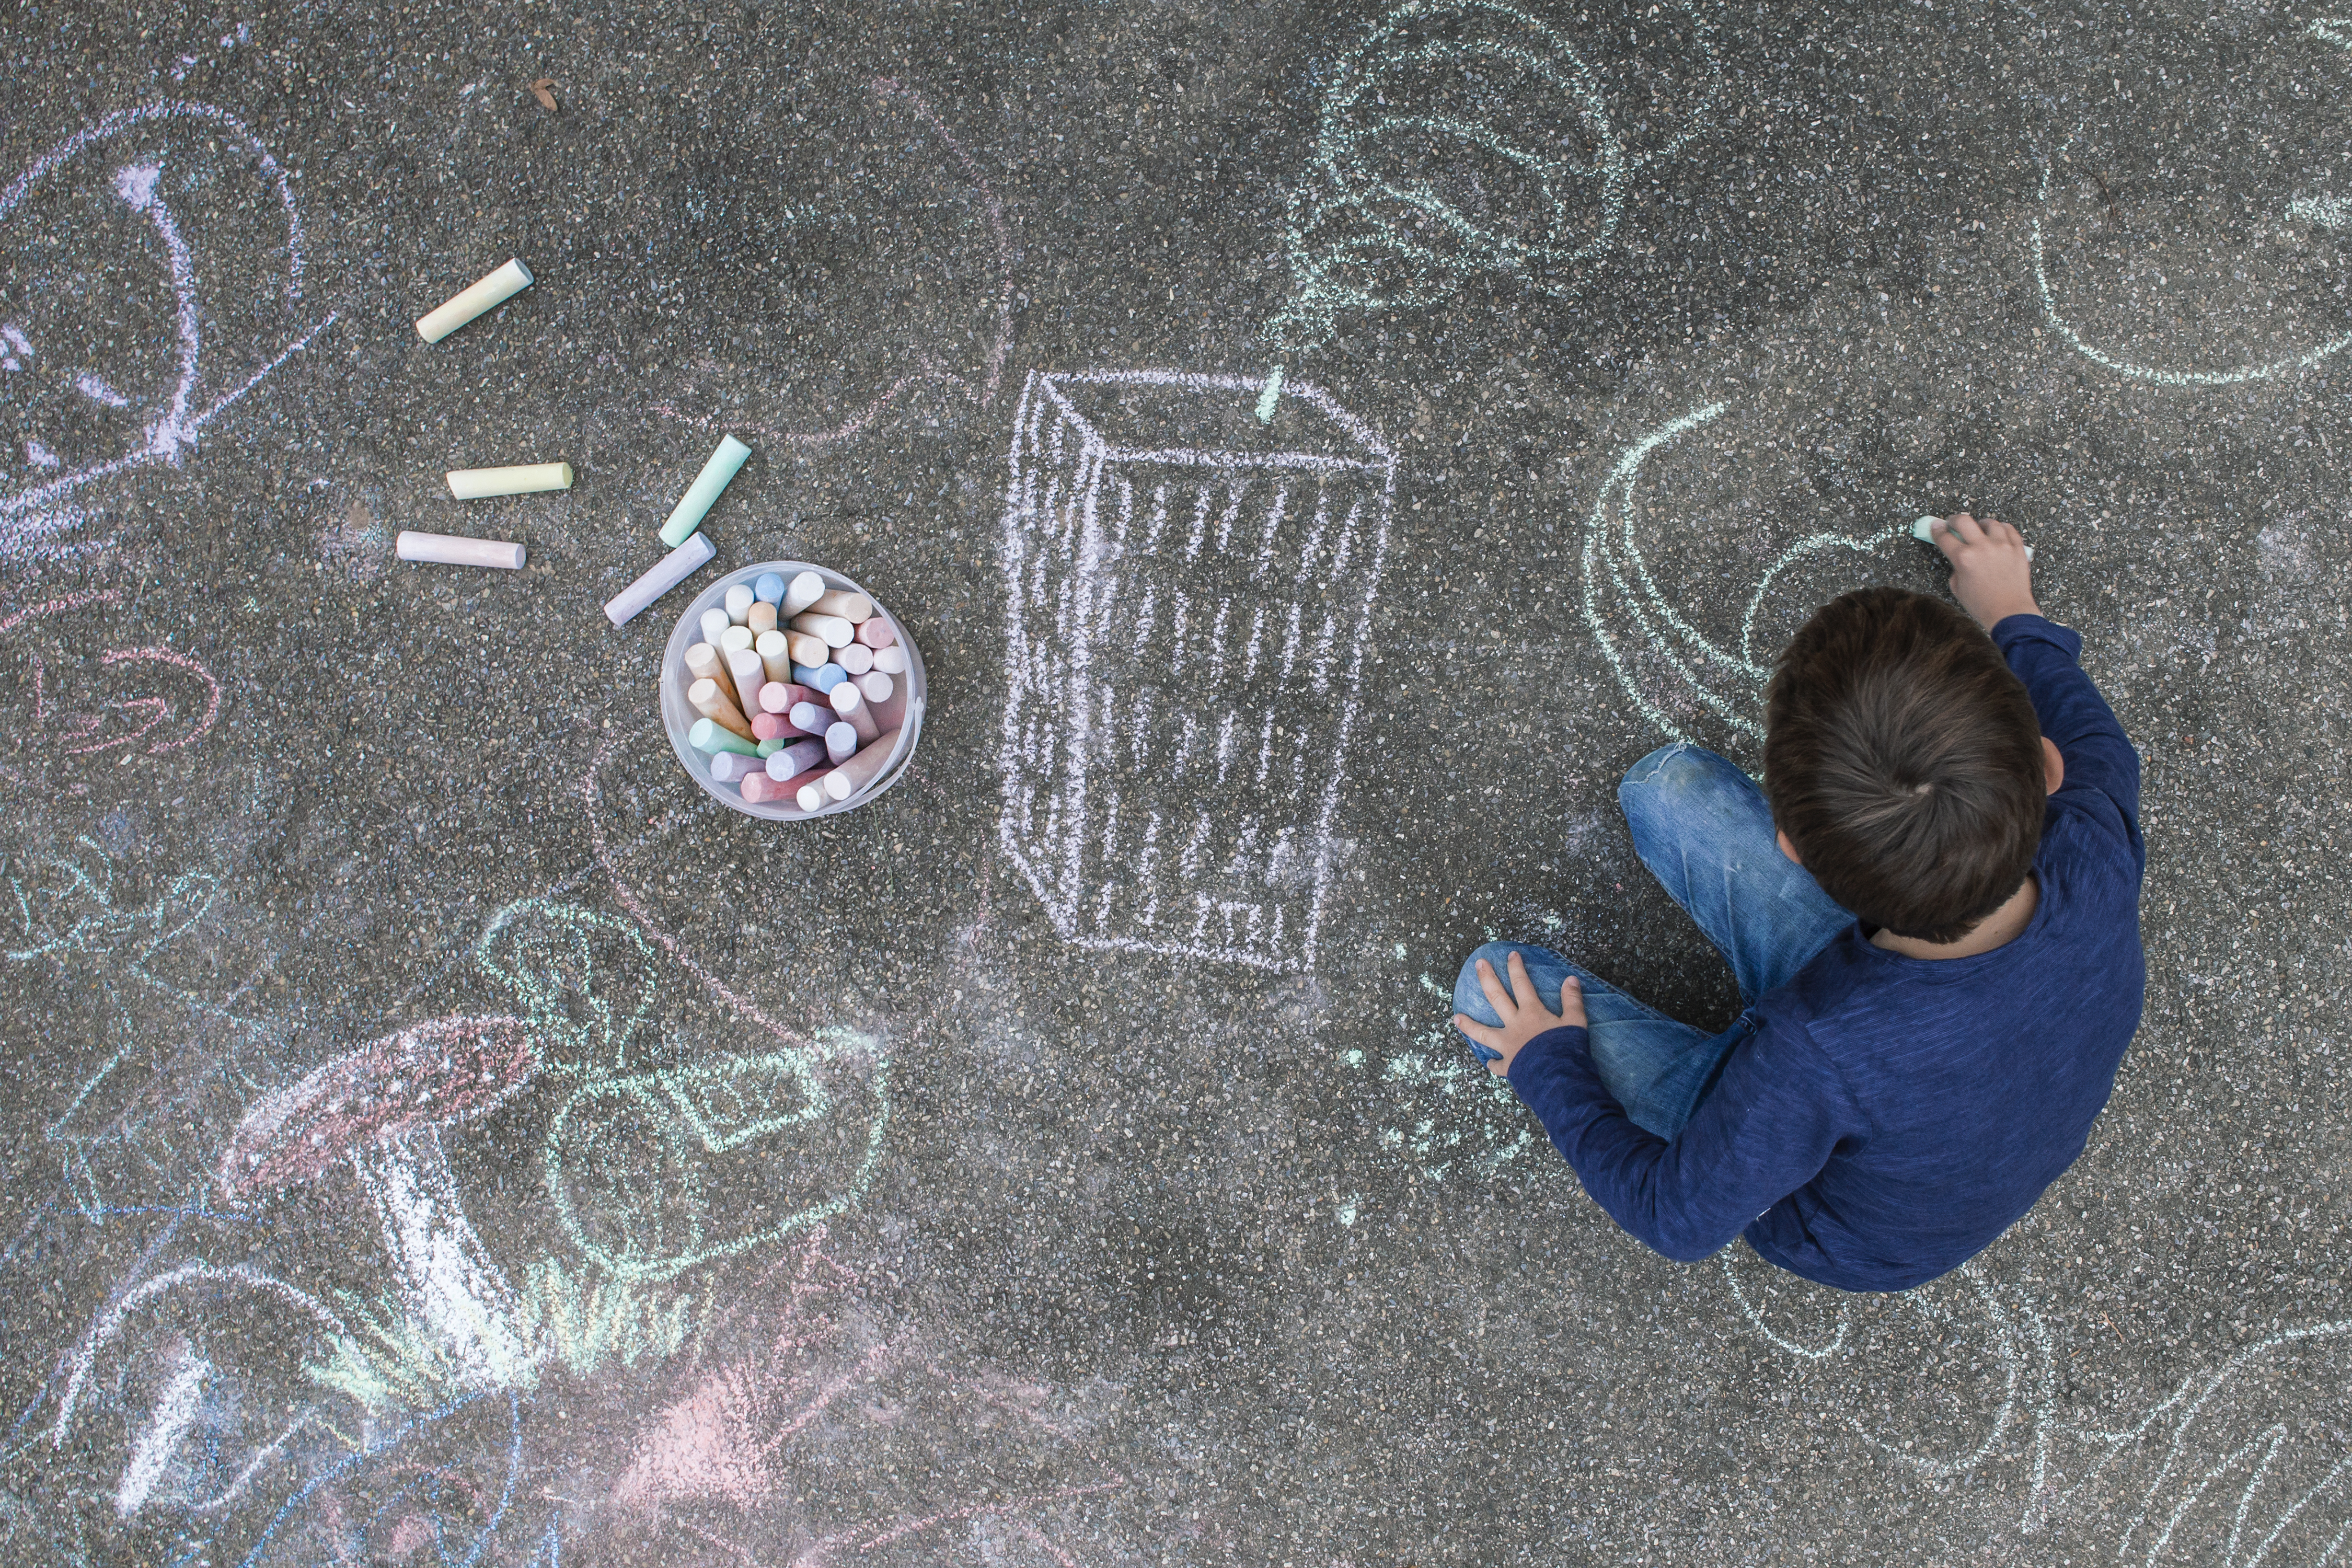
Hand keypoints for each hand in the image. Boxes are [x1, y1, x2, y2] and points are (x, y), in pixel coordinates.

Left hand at [1453, 951, 1585, 1076]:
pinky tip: (1490, 1063)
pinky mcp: (1508, 1066)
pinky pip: (1497, 1065)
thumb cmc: (1567, 1049)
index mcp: (1531, 1013)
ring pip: (1483, 1033)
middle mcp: (1515, 1025)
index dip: (1516, 967)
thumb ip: (1572, 1001)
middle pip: (1497, 998)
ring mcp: (1507, 1046)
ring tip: (1456, 1018)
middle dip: (1487, 979)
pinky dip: (1493, 1064)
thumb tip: (1571, 979)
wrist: (1558, 1079)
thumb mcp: (1576, 1022)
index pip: (1522, 984)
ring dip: (1469, 1025)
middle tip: (1478, 964)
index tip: (1511, 954)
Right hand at [1927, 512, 2041, 629]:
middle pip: (1964, 521)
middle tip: (1953, 523)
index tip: (1936, 526)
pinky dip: (2001, 529)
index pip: (1944, 537)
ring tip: (1980, 529)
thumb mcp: (1958, 587)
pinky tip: (1997, 533)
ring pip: (1989, 522)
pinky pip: (2009, 529)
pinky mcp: (2017, 548)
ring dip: (1981, 524)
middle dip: (1954, 519)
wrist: (2009, 611)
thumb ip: (1956, 567)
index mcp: (1964, 558)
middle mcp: (1982, 548)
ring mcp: (2002, 546)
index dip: (1937, 530)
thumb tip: (1959, 556)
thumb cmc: (1983, 604)